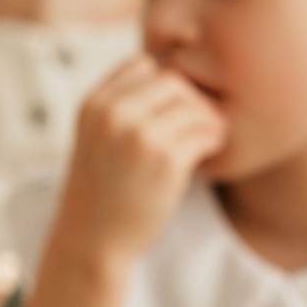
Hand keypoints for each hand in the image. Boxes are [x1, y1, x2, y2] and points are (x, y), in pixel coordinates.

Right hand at [59, 56, 229, 263]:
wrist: (93, 241)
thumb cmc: (102, 188)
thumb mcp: (96, 137)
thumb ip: (122, 106)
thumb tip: (174, 76)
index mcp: (93, 105)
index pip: (142, 65)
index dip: (162, 84)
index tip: (170, 109)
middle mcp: (113, 116)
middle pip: (173, 81)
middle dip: (191, 101)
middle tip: (199, 124)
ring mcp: (140, 137)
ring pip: (194, 105)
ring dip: (207, 120)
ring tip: (206, 138)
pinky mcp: (167, 161)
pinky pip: (206, 134)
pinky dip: (213, 141)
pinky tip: (207, 154)